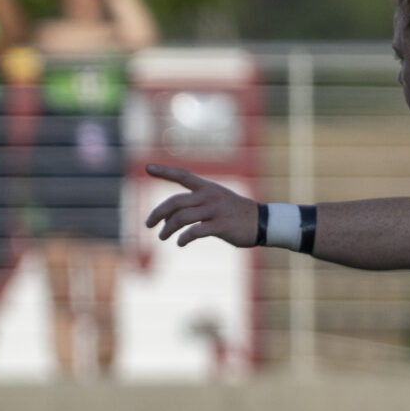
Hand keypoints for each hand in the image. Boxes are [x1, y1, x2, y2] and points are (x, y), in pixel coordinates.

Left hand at [144, 164, 261, 248]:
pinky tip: (180, 243)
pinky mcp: (221, 225)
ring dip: (167, 229)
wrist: (262, 221)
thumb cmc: (232, 213)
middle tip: (148, 224)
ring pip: (181, 218)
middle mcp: (209, 196)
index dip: (164, 171)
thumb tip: (166, 219)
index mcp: (207, 187)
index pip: (182, 175)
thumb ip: (192, 205)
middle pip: (175, 202)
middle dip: (157, 213)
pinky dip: (184, 238)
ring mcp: (215, 210)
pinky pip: (195, 231)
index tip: (147, 167)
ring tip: (163, 237)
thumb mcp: (214, 201)